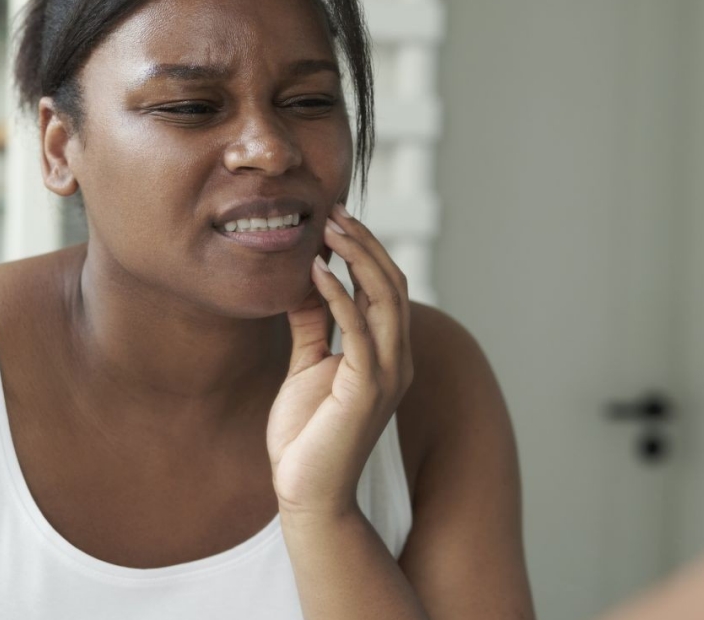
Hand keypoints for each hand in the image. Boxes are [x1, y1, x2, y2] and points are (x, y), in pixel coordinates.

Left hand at [267, 204, 413, 519]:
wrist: (306, 492)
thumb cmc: (307, 435)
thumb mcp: (307, 365)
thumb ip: (314, 323)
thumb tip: (308, 279)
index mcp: (388, 354)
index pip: (387, 287)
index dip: (367, 249)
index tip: (336, 218)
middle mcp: (397, 360)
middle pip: (393, 283)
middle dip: (365, 243)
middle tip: (334, 211)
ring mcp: (387, 375)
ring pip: (386, 298)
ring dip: (358, 257)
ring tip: (328, 228)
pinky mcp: (368, 390)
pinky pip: (359, 330)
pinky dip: (339, 294)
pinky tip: (316, 271)